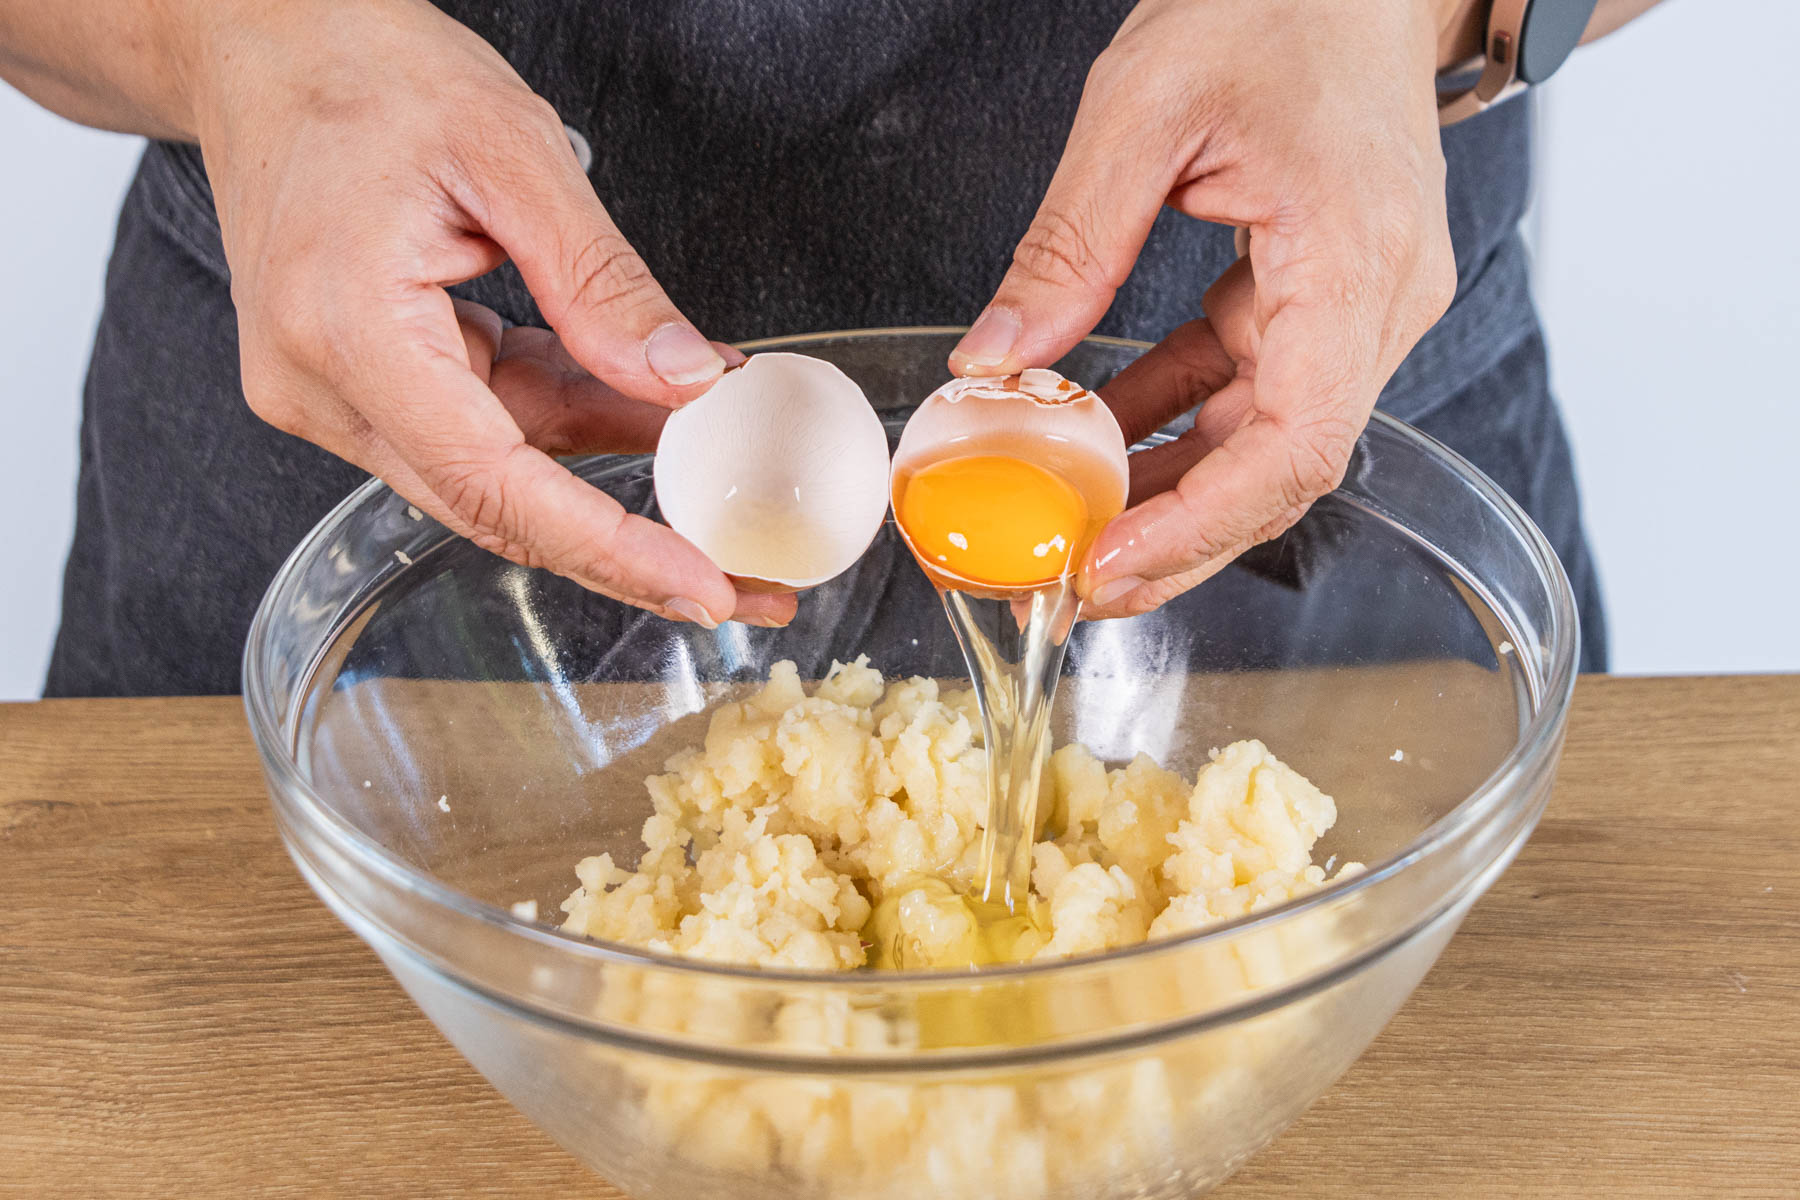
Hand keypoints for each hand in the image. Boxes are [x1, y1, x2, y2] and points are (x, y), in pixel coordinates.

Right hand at [194, 0, 793, 627]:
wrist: (258, 45)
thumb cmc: (360, 71)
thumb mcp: (510, 152)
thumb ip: (602, 281)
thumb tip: (687, 383)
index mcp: (345, 330)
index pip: (494, 484)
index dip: (608, 548)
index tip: (702, 586)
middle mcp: (320, 385)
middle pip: (496, 507)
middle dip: (629, 544)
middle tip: (744, 580)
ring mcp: (330, 393)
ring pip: (496, 469)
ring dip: (603, 458)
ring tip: (707, 444)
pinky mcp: (357, 383)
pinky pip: (477, 426)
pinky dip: (561, 414)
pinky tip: (637, 400)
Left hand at [950, 0, 1459, 617]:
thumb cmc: (1277, 0)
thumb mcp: (1143, 109)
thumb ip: (1068, 248)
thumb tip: (994, 365)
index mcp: (1354, 258)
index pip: (1297, 444)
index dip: (1200, 524)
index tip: (1111, 563)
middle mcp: (1377, 299)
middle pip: (1282, 467)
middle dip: (1177, 537)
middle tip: (1074, 582)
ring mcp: (1361, 302)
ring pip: (1265, 439)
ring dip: (1171, 488)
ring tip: (1074, 525)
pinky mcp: (1329, 293)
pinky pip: (1251, 385)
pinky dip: (1179, 419)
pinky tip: (1104, 438)